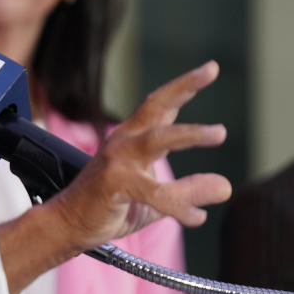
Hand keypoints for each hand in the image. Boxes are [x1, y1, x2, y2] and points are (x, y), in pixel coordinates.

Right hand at [48, 60, 231, 250]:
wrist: (68, 226)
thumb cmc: (108, 208)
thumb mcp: (156, 201)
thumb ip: (187, 190)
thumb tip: (226, 186)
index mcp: (131, 140)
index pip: (159, 106)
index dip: (184, 86)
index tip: (210, 68)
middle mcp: (123, 143)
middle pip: (155, 106)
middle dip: (183, 86)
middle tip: (210, 69)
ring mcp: (117, 161)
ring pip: (158, 139)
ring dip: (190, 134)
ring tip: (219, 132)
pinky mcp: (114, 183)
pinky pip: (156, 193)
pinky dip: (180, 206)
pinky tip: (196, 217)